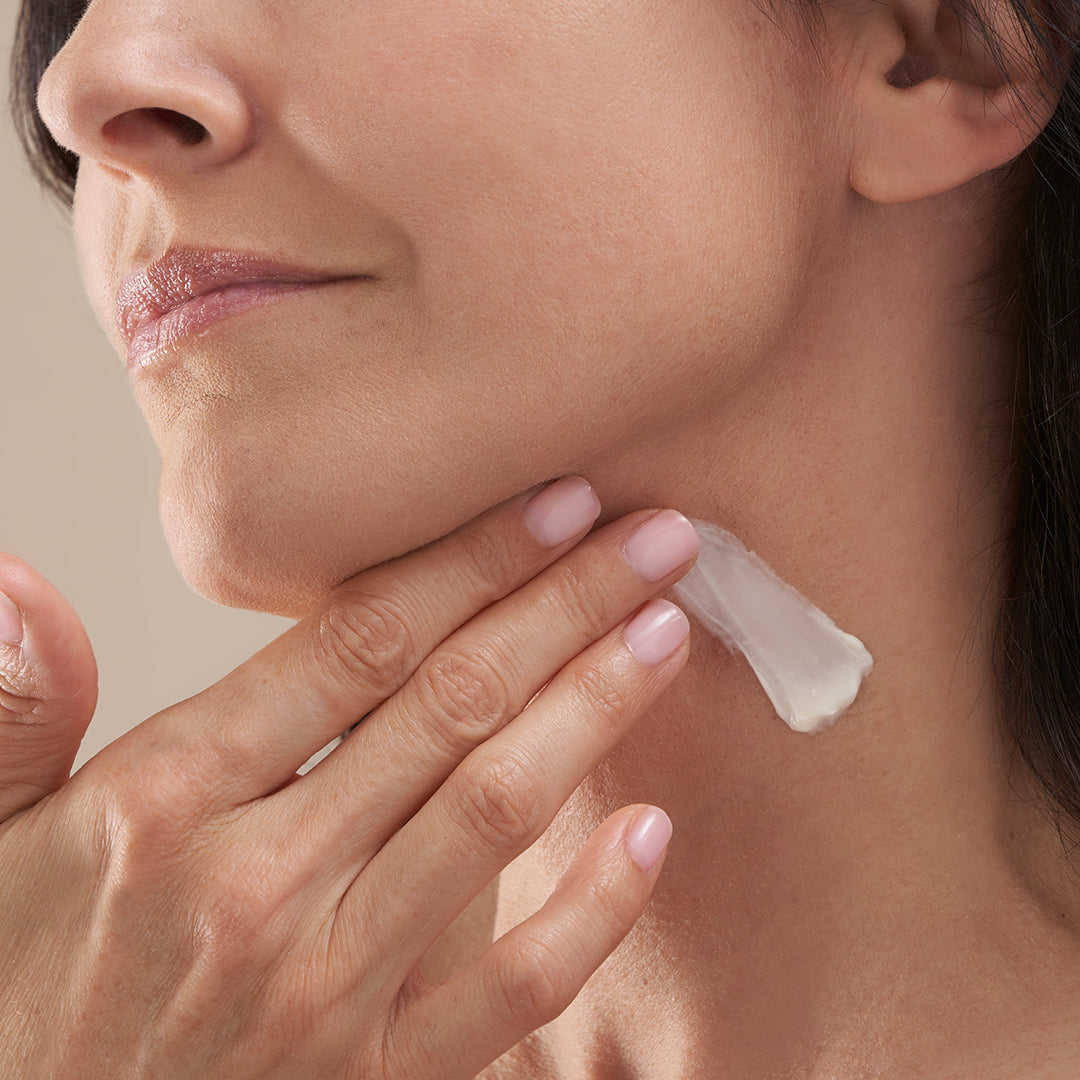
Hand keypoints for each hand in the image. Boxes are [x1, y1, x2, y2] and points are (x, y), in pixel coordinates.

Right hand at [0, 478, 696, 1078]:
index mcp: (165, 800)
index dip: (468, 561)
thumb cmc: (10, 994)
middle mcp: (259, 882)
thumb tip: (22, 588)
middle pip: (451, 704)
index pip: (355, 644)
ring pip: (493, 813)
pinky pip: (511, 991)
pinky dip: (590, 913)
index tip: (555, 502)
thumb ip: (15, 716)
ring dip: (593, 712)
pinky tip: (651, 834)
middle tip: (656, 538)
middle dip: (565, 605)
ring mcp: (327, 990)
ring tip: (665, 631)